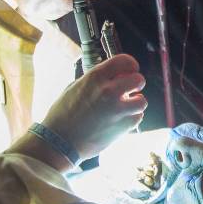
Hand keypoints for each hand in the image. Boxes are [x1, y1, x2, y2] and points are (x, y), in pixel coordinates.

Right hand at [23, 54, 146, 169]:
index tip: (130, 70)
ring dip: (135, 103)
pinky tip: (119, 120)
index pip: (124, 61)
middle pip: (139, 79)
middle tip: (129, 90)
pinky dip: (131, 118)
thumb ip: (96, 80)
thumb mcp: (75, 87)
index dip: (130, 65)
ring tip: (124, 107)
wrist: (60, 142)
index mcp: (95, 78)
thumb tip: (113, 76)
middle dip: (136, 84)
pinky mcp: (123, 127)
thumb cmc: (63, 114)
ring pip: (142, 101)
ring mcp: (117, 110)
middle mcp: (109, 91)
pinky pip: (137, 117)